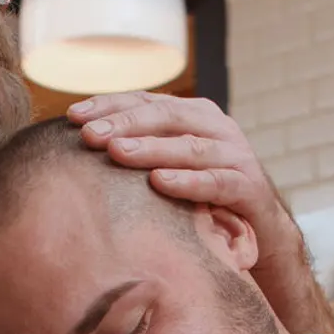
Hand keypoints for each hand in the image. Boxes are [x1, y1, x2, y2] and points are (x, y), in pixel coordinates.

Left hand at [70, 94, 290, 242]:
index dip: (109, 105)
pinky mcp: (250, 188)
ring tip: (117, 153)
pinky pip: (217, 182)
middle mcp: (217, 128)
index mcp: (194, 115)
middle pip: (167, 117)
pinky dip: (188, 182)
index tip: (73, 116)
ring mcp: (236, 155)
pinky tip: (160, 183)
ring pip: (189, 147)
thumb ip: (139, 151)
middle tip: (90, 135)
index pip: (146, 101)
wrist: (261, 232)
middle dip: (125, 124)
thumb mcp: (171, 167)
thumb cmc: (202, 197)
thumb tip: (80, 146)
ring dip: (151, 149)